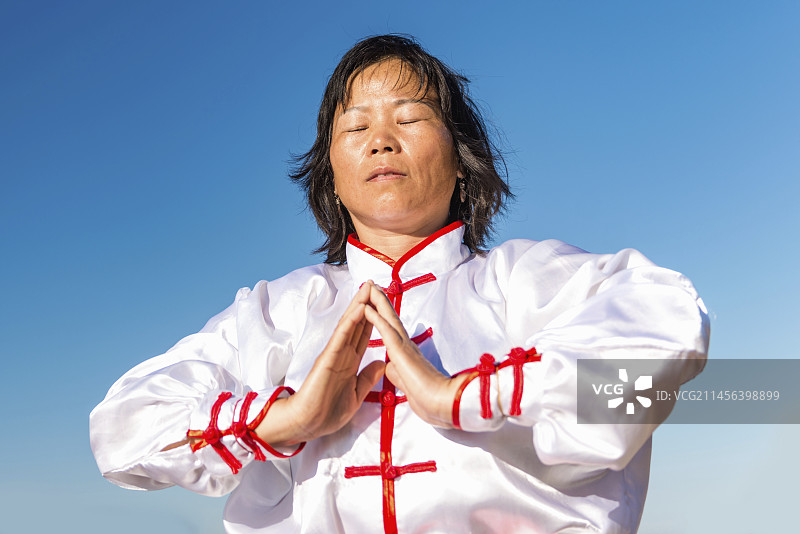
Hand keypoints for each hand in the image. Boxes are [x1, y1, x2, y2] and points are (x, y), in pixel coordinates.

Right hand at [254, 282, 384, 445]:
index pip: (363, 335)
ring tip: (367, 286)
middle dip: (366, 303)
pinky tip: (359, 308)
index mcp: (349, 362)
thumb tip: (381, 365)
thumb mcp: (356, 395)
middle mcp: (342, 353)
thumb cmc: (328, 412)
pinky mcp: (328, 357)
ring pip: (349, 324)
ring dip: (358, 304)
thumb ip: (367, 379)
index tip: (381, 302)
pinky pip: (341, 336)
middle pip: (357, 323)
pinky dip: (351, 321)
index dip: (373, 318)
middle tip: (375, 283)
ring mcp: (334, 354)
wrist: (309, 424)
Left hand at [363, 283, 467, 427]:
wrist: (441, 404)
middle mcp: (406, 346)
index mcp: (406, 355)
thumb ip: (398, 374)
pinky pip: (386, 331)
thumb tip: (389, 368)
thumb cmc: (428, 399)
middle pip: (391, 319)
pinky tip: (368, 307)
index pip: (392, 331)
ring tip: (369, 288)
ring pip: (388, 319)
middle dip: (381, 302)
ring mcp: (405, 346)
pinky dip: (376, 318)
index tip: (375, 304)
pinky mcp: (402, 351)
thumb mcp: (407, 385)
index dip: (383, 317)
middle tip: (372, 286)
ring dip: (378, 302)